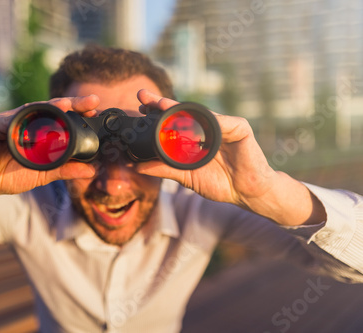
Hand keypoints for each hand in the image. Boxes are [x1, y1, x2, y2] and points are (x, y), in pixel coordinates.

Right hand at [0, 96, 99, 194]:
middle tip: (92, 101)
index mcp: (39, 129)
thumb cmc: (11, 175)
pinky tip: (33, 121)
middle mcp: (26, 120)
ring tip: (67, 105)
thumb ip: (66, 169)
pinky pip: (10, 121)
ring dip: (50, 106)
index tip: (96, 111)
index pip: (62, 116)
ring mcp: (10, 119)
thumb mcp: (45, 173)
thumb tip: (91, 170)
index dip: (78, 112)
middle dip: (72, 103)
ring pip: (33, 109)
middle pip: (51, 107)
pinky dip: (21, 121)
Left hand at [136, 89, 325, 225]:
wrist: (245, 192)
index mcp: (195, 136)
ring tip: (161, 104)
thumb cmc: (219, 182)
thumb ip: (163, 168)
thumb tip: (136, 166)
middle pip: (183, 112)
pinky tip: (195, 119)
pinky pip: (222, 121)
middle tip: (144, 96)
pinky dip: (208, 121)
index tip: (140, 106)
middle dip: (162, 103)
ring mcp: (223, 124)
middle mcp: (207, 127)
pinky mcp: (239, 126)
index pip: (174, 120)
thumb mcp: (185, 175)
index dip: (157, 113)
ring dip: (181, 108)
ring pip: (200, 113)